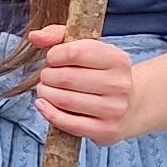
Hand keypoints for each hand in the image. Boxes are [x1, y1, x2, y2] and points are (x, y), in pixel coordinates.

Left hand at [24, 25, 145, 142]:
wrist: (131, 106)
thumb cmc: (101, 74)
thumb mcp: (89, 49)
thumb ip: (59, 36)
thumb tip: (34, 36)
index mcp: (117, 59)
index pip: (74, 53)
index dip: (54, 55)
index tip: (52, 59)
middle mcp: (119, 84)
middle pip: (65, 78)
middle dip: (47, 76)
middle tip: (47, 76)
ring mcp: (113, 109)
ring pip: (64, 100)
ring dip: (45, 93)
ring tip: (45, 89)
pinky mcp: (105, 130)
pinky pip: (68, 123)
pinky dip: (48, 113)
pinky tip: (42, 104)